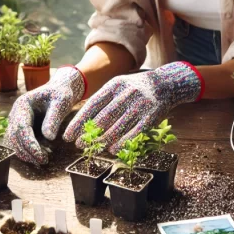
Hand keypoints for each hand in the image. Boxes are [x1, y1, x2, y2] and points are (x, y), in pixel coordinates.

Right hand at [5, 67, 85, 164]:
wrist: (58, 91)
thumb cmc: (61, 94)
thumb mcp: (61, 102)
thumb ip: (54, 118)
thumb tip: (49, 137)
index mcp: (22, 104)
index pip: (21, 127)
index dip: (29, 143)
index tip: (40, 155)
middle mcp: (15, 113)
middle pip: (15, 137)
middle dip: (28, 151)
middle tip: (44, 160)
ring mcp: (16, 121)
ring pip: (15, 142)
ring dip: (27, 153)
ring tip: (44, 159)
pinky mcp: (21, 129)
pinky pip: (21, 143)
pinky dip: (29, 151)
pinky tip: (43, 155)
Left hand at [62, 61, 201, 153]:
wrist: (166, 84)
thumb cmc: (136, 88)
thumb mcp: (119, 86)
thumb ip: (104, 99)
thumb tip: (83, 120)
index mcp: (115, 85)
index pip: (92, 105)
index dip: (79, 121)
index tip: (68, 134)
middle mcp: (127, 93)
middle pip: (104, 117)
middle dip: (89, 133)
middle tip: (78, 144)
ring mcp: (140, 104)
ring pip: (119, 126)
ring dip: (104, 140)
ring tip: (95, 148)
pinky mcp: (151, 116)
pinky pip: (135, 131)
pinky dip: (123, 142)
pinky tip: (113, 149)